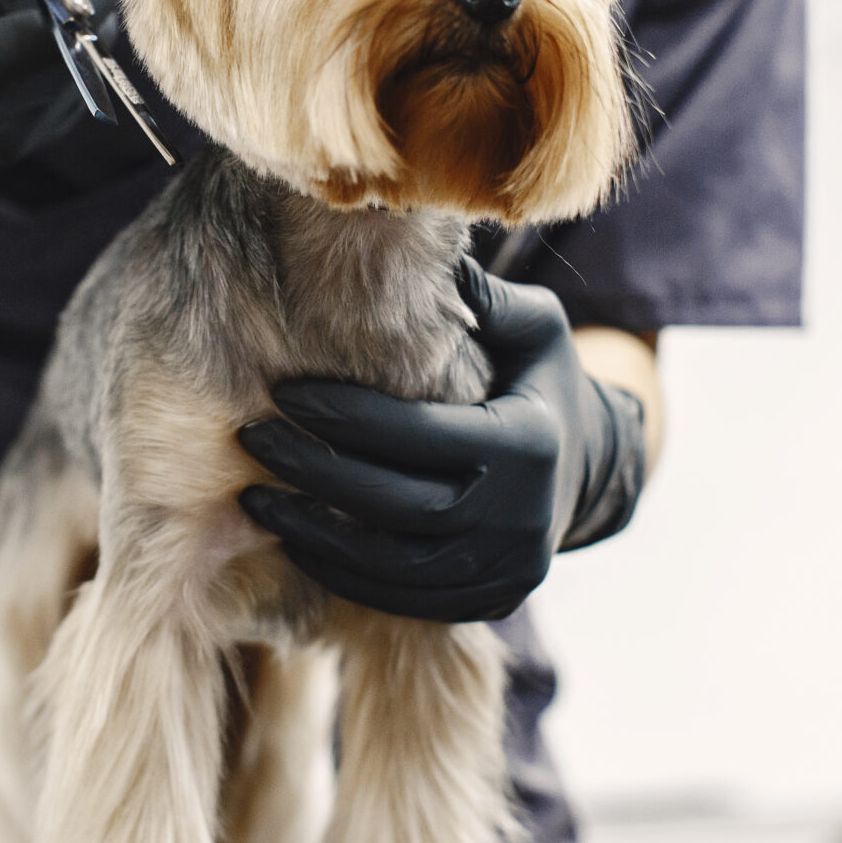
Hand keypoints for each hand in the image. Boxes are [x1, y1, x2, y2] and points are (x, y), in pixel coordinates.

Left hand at [235, 259, 648, 622]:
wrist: (588, 469)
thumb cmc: (538, 380)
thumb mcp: (533, 326)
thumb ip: (480, 294)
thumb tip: (409, 239)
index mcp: (529, 444)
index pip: (417, 434)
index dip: (344, 414)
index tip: (282, 391)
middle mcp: (520, 518)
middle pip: (394, 505)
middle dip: (313, 472)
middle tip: (252, 439)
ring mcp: (504, 571)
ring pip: (391, 566)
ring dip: (314, 534)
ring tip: (256, 499)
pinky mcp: (486, 603)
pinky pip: (401, 599)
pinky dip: (343, 575)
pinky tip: (295, 540)